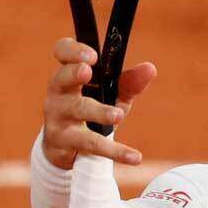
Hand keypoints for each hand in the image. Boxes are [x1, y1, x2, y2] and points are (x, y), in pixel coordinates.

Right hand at [41, 37, 157, 168]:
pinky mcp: (63, 143)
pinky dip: (115, 151)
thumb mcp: (111, 96)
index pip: (62, 53)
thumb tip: (150, 68)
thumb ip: (128, 83)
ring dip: (98, 112)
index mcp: (69, 75)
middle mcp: (58, 93)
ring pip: (77, 111)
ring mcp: (58, 118)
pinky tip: (135, 157)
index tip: (91, 55)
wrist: (66, 150)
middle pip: (61, 78)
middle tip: (87, 72)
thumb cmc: (89, 112)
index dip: (72, 51)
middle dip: (73, 73)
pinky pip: (91, 145)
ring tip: (118, 115)